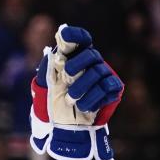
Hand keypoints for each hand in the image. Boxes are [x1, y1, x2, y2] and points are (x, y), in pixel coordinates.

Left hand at [30, 24, 122, 159]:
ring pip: (98, 73)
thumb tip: (62, 33)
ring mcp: (103, 75)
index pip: (80, 38)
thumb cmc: (53, 101)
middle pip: (90, 55)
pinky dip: (93, 98)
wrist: (62, 126)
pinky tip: (84, 106)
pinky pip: (107, 87)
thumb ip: (53, 59)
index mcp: (75, 57)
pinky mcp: (112, 90)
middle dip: (76, 66)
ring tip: (70, 100)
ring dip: (81, 88)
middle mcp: (91, 63)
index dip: (74, 35)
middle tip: (66, 78)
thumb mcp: (47, 80)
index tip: (63, 36)